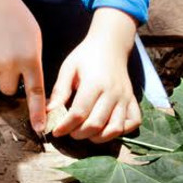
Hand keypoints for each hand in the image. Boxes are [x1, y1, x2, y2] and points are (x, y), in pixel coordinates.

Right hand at [0, 0, 45, 131]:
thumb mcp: (34, 39)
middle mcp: (12, 64)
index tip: (40, 129)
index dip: (37, 112)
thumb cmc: (17, 20)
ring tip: (1, 45)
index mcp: (30, 59)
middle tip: (10, 60)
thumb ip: (33, 62)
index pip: (36, 92)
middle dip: (8, 81)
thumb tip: (29, 83)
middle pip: (8, 90)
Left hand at [46, 16, 140, 142]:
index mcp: (94, 83)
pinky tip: (107, 128)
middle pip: (96, 124)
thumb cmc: (86, 56)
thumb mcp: (68, 68)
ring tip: (86, 133)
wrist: (111, 45)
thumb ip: (59, 91)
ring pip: (115, 129)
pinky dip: (121, 131)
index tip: (56, 131)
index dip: (65, 126)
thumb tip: (49, 112)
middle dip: (78, 134)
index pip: (79, 113)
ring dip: (98, 137)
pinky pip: (133, 123)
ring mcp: (125, 98)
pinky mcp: (133, 100)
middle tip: (69, 132)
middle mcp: (113, 92)